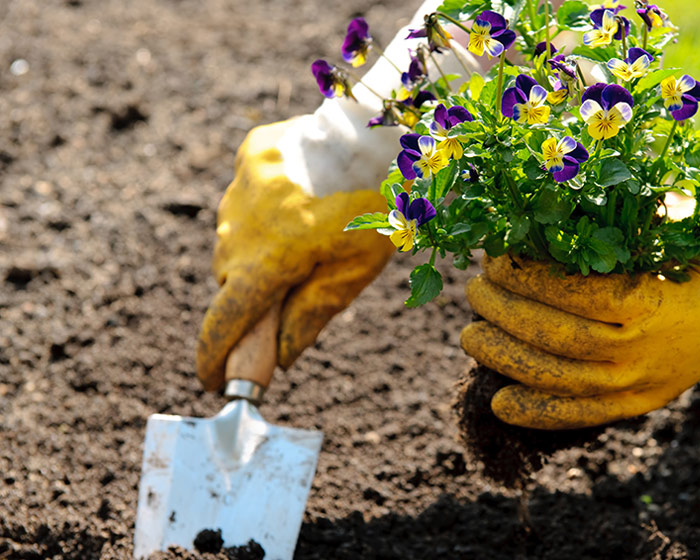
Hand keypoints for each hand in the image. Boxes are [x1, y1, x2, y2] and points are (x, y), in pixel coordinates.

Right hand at [196, 118, 393, 390]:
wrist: (383, 136)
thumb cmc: (378, 210)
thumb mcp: (352, 274)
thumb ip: (309, 317)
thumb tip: (280, 359)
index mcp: (266, 263)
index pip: (224, 322)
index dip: (214, 357)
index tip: (213, 379)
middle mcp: (239, 227)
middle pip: (230, 279)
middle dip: (251, 293)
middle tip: (286, 288)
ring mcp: (240, 187)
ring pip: (234, 237)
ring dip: (256, 248)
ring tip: (302, 234)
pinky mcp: (251, 155)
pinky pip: (245, 195)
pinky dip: (264, 207)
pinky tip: (298, 198)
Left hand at [460, 194, 699, 429]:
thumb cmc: (676, 272)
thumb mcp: (658, 242)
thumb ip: (616, 226)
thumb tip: (552, 193)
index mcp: (646, 301)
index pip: (574, 292)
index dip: (527, 278)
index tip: (495, 260)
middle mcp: (638, 347)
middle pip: (557, 335)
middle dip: (505, 313)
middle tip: (473, 292)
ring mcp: (633, 383)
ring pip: (558, 377)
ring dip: (505, 358)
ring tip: (470, 336)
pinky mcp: (629, 408)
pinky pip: (577, 416)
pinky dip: (535, 413)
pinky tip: (498, 402)